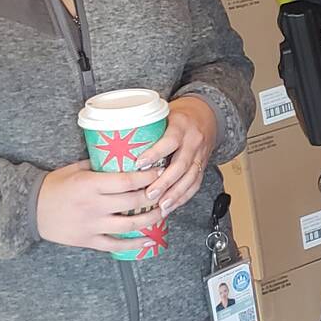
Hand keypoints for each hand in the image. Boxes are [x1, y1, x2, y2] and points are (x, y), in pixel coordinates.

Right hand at [35, 161, 160, 252]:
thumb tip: (124, 156)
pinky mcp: (88, 240)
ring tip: (163, 212)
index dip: (148, 177)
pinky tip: (148, 240)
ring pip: (130, 225)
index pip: (127, 181)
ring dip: (151, 219)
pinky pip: (115, 244)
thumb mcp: (75, 169)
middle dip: (155, 196)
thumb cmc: (54, 186)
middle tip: (166, 190)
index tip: (161, 172)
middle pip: (133, 202)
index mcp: (90, 184)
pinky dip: (134, 244)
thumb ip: (98, 165)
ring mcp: (92, 225)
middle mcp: (94, 205)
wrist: (29, 210)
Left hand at [137, 96, 218, 216]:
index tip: (140, 164)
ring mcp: (200, 155)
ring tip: (161, 206)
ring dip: (176, 194)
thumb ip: (146, 128)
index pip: (170, 141)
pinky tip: (172, 206)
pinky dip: (184, 197)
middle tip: (150, 194)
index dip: (155, 153)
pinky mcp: (203, 166)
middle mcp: (193, 141)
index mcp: (181, 126)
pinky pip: (195, 184)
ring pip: (190, 177)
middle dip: (165, 182)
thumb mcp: (164, 115)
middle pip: (181, 164)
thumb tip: (115, 140)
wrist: (206, 116)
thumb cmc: (179, 117)